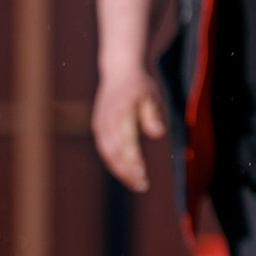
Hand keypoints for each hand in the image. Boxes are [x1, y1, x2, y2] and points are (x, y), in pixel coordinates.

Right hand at [92, 66, 168, 192]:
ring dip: (120, 171)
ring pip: (107, 153)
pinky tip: (126, 173)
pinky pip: (104, 149)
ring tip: (137, 184)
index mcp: (121, 112)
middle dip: (127, 171)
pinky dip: (114, 163)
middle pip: (114, 151)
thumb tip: (158, 133)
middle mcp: (107, 120)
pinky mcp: (98, 127)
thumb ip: (153, 115)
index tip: (142, 173)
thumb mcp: (152, 95)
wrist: (119, 71)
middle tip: (142, 185)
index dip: (132, 159)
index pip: (126, 141)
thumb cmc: (140, 85)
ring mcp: (100, 124)